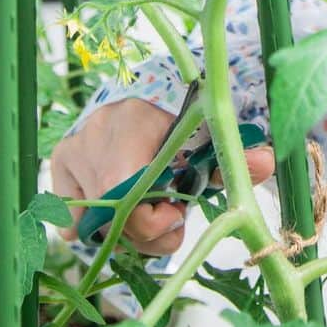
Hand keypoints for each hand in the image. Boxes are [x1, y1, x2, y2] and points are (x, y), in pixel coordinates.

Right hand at [51, 98, 275, 254]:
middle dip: (147, 233)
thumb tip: (265, 163)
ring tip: (150, 214)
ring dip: (125, 232)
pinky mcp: (61, 161)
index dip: (153, 221)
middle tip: (172, 222)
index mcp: (133, 121)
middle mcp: (94, 134)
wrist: (150, 92)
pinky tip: (122, 211)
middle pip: (110, 215)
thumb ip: (235, 154)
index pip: (127, 193)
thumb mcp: (211, 135)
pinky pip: (72, 218)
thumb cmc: (184, 117)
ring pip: (92, 222)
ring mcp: (73, 148)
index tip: (179, 215)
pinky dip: (98, 225)